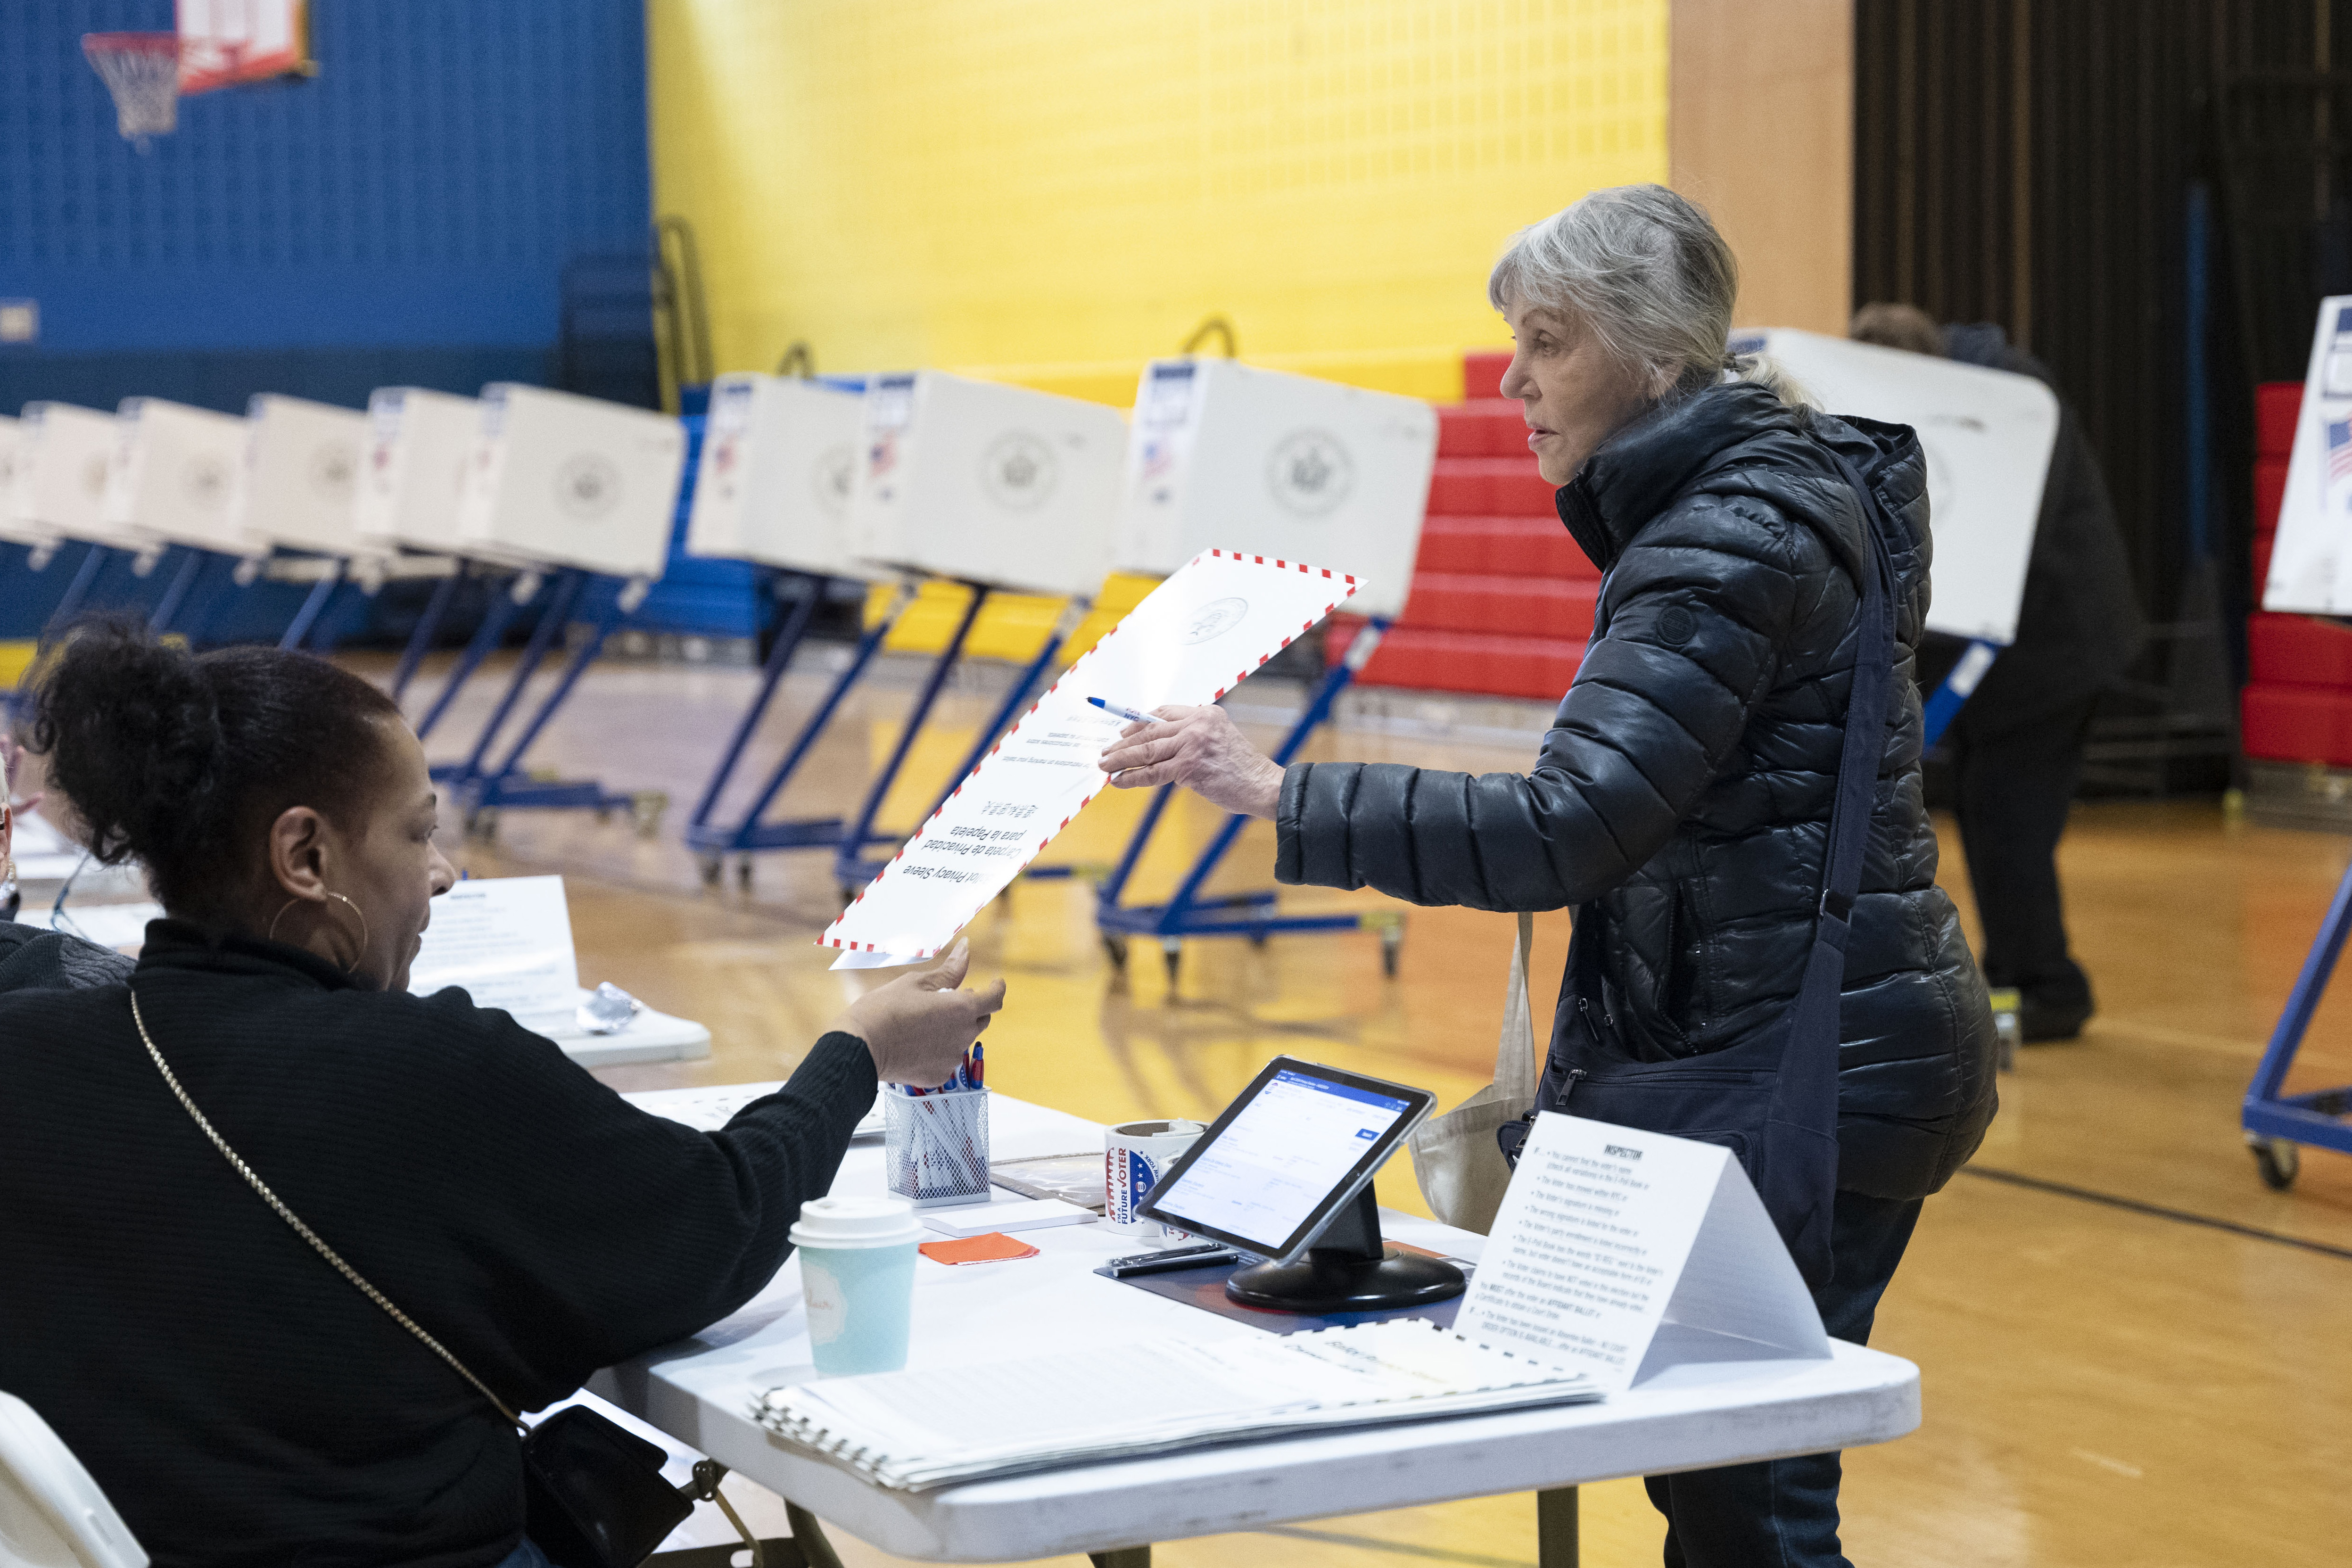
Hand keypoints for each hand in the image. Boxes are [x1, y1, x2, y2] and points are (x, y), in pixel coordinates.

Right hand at [832, 941, 1006, 1085]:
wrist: (860, 1047)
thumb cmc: (885, 1010)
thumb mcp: (917, 982)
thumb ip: (950, 970)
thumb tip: (966, 950)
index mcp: (962, 1009)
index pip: (995, 998)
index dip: (997, 988)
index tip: (995, 983)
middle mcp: (963, 1036)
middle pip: (980, 1019)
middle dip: (970, 1008)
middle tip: (945, 1001)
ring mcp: (952, 1059)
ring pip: (961, 1040)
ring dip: (951, 1030)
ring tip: (922, 1023)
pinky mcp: (938, 1075)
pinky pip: (946, 1059)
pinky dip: (937, 1050)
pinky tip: (915, 1043)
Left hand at [1096, 704, 1283, 818]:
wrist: (1262, 785)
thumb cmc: (1242, 768)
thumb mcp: (1220, 740)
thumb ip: (1194, 737)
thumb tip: (1160, 747)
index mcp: (1206, 713)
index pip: (1164, 713)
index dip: (1140, 722)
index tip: (1124, 731)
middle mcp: (1197, 724)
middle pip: (1151, 730)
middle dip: (1124, 742)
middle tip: (1107, 751)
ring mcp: (1192, 744)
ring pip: (1147, 750)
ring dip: (1121, 759)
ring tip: (1105, 765)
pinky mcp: (1189, 767)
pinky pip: (1153, 772)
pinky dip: (1133, 777)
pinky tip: (1120, 781)